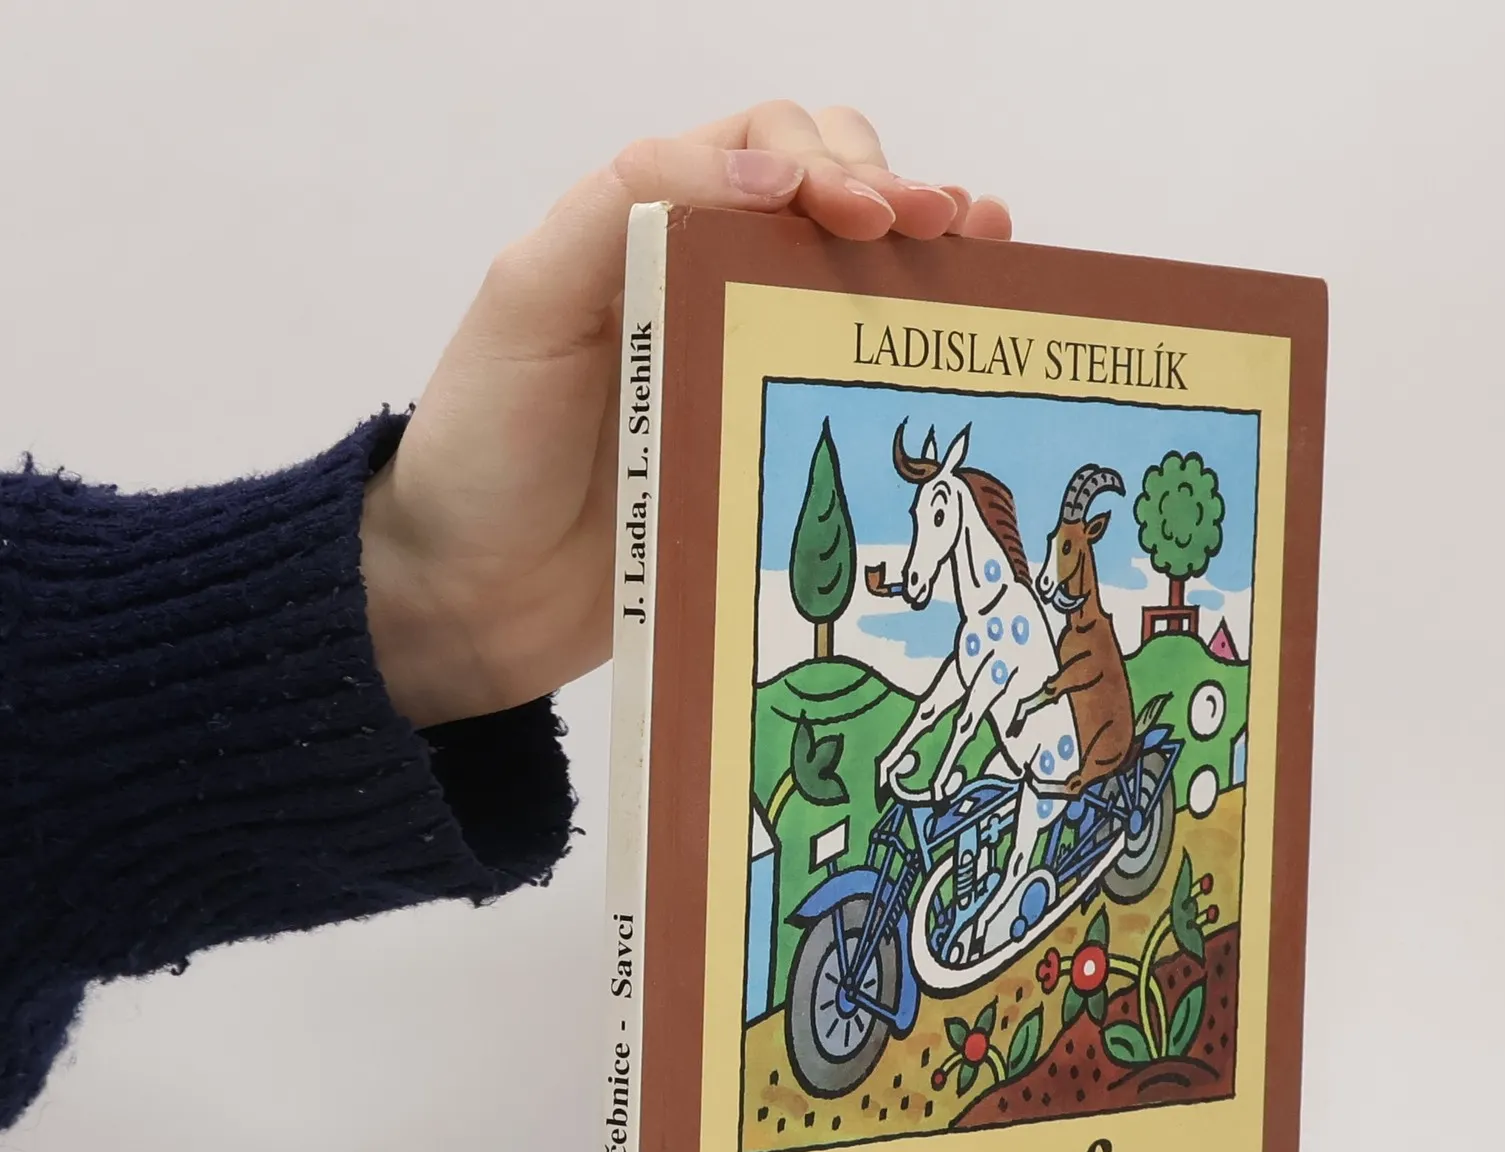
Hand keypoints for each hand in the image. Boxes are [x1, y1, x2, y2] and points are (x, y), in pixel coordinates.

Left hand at [360, 103, 1011, 727]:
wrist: (469, 597)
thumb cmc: (485, 446)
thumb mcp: (530, 301)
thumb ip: (628, 209)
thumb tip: (773, 177)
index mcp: (649, 228)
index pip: (766, 151)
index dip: (830, 164)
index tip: (872, 216)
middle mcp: (708, 284)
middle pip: (830, 199)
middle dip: (895, 194)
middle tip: (942, 233)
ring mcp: (745, 368)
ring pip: (856, 284)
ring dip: (928, 257)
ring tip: (985, 258)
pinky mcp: (768, 450)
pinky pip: (848, 388)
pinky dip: (909, 356)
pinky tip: (959, 343)